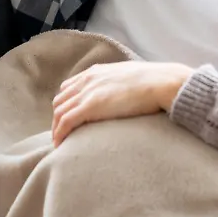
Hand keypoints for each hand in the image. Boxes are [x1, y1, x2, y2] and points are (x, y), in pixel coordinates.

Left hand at [51, 61, 192, 145]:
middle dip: (57, 117)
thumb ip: (120, 84)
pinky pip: (66, 121)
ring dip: (56, 128)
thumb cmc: (154, 82)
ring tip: (59, 143)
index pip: (69, 87)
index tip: (67, 118)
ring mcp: (88, 92)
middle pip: (60, 100)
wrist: (161, 82)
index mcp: (97, 72)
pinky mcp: (91, 106)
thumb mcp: (131, 77)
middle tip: (61, 134)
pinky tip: (60, 144)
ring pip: (59, 111)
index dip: (65, 104)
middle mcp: (88, 79)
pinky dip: (59, 133)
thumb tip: (126, 95)